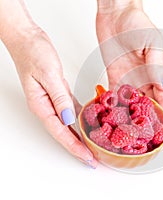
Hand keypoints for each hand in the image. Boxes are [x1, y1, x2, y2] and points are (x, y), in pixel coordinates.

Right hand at [2, 27, 97, 167]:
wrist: (28, 38)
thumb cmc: (33, 53)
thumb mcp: (49, 75)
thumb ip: (59, 98)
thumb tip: (68, 120)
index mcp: (41, 105)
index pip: (60, 133)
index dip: (74, 147)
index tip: (87, 158)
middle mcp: (47, 106)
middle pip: (64, 133)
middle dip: (79, 147)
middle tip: (93, 159)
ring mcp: (52, 100)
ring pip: (68, 123)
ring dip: (80, 136)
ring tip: (94, 146)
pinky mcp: (58, 92)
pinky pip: (71, 109)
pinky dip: (81, 118)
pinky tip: (89, 123)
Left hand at [96, 0, 162, 125]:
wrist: (117, 14)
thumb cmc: (137, 24)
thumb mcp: (152, 45)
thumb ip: (157, 67)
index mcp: (157, 74)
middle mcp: (145, 80)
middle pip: (149, 108)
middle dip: (149, 125)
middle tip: (146, 141)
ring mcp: (130, 80)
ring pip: (132, 106)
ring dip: (130, 121)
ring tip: (128, 136)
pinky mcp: (115, 77)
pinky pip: (114, 97)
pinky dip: (113, 108)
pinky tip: (110, 119)